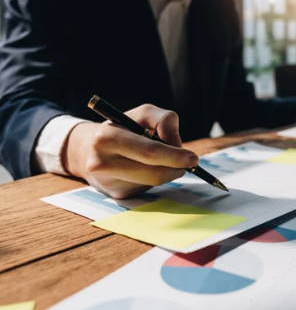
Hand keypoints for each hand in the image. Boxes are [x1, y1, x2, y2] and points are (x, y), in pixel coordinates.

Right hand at [62, 104, 198, 198]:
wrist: (89, 150)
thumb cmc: (124, 128)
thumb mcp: (142, 114)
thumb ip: (163, 120)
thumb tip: (177, 145)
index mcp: (106, 138)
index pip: (149, 152)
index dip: (175, 156)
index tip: (193, 158)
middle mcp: (101, 163)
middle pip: (153, 173)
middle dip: (176, 168)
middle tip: (190, 163)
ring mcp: (108, 183)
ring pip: (153, 183)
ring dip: (169, 173)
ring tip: (167, 161)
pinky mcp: (116, 195)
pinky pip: (147, 188)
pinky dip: (155, 178)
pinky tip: (146, 169)